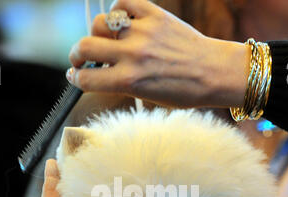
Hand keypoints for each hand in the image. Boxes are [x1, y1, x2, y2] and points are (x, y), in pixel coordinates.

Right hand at [66, 0, 249, 107]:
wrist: (213, 72)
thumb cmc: (183, 92)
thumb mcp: (147, 97)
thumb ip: (121, 84)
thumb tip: (99, 70)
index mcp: (129, 82)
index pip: (86, 78)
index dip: (75, 77)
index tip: (74, 74)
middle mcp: (132, 55)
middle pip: (84, 46)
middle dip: (76, 54)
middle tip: (79, 57)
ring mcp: (142, 32)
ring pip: (100, 23)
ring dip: (96, 32)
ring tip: (105, 39)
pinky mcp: (154, 14)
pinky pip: (123, 3)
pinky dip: (118, 10)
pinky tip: (122, 21)